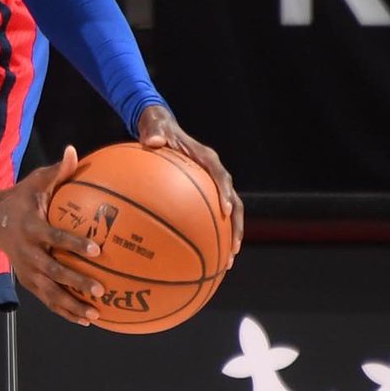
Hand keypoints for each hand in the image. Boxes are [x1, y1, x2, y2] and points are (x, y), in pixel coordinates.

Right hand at [0, 146, 106, 326]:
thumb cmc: (20, 198)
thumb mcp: (34, 181)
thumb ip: (56, 170)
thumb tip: (74, 151)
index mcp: (32, 229)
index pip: (55, 238)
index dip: (74, 244)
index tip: (96, 249)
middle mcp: (28, 253)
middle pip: (54, 272)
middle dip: (76, 282)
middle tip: (100, 289)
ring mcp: (26, 270)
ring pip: (50, 293)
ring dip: (71, 305)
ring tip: (95, 314)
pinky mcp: (27, 281)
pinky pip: (47, 299)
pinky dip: (64, 311)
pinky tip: (85, 319)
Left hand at [137, 104, 243, 265]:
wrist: (159, 129)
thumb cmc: (156, 129)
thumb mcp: (154, 127)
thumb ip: (154, 133)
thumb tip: (153, 141)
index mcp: (206, 158)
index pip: (220, 176)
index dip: (225, 192)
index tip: (225, 209)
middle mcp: (213, 174)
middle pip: (234, 203)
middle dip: (236, 227)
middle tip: (234, 250)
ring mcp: (209, 186)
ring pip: (227, 215)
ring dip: (229, 238)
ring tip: (226, 263)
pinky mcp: (201, 195)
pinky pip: (208, 217)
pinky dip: (208, 235)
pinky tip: (200, 258)